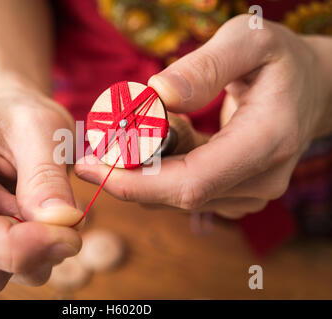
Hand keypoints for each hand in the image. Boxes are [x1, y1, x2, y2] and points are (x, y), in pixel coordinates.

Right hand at [0, 88, 83, 293]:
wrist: (11, 118)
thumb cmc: (22, 115)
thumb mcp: (43, 128)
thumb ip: (47, 176)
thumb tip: (62, 223)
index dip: (16, 245)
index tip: (68, 236)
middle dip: (31, 250)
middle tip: (60, 211)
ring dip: (33, 251)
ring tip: (36, 201)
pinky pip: (2, 270)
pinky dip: (30, 254)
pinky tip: (29, 216)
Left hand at [75, 15, 331, 218]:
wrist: (310, 90)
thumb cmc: (279, 61)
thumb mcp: (249, 40)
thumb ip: (206, 65)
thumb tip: (158, 94)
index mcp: (267, 140)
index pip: (192, 182)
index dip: (136, 182)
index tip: (91, 167)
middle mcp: (259, 180)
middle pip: (176, 193)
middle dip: (128, 172)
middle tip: (99, 140)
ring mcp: (248, 193)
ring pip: (174, 195)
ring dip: (146, 165)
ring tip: (155, 121)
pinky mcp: (235, 195)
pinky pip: (183, 191)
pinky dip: (160, 169)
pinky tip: (170, 136)